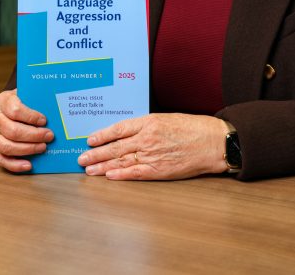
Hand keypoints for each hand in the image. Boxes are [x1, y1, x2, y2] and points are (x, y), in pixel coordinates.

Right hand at [0, 89, 53, 172]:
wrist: (7, 105)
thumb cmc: (20, 101)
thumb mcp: (26, 93)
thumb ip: (36, 99)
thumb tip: (54, 109)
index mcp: (3, 101)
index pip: (15, 110)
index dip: (31, 117)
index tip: (44, 120)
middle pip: (12, 130)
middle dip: (34, 135)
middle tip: (49, 136)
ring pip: (6, 146)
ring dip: (27, 149)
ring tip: (42, 147)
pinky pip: (1, 159)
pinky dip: (15, 165)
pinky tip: (29, 165)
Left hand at [77, 113, 227, 179]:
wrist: (213, 142)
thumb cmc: (193, 128)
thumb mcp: (167, 118)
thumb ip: (147, 125)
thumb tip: (129, 132)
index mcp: (149, 122)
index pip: (119, 128)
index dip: (102, 135)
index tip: (89, 139)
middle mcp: (147, 138)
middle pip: (115, 147)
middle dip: (96, 153)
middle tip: (81, 158)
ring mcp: (152, 155)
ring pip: (121, 161)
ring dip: (102, 166)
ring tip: (89, 169)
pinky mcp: (160, 170)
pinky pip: (135, 173)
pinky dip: (120, 175)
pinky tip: (108, 176)